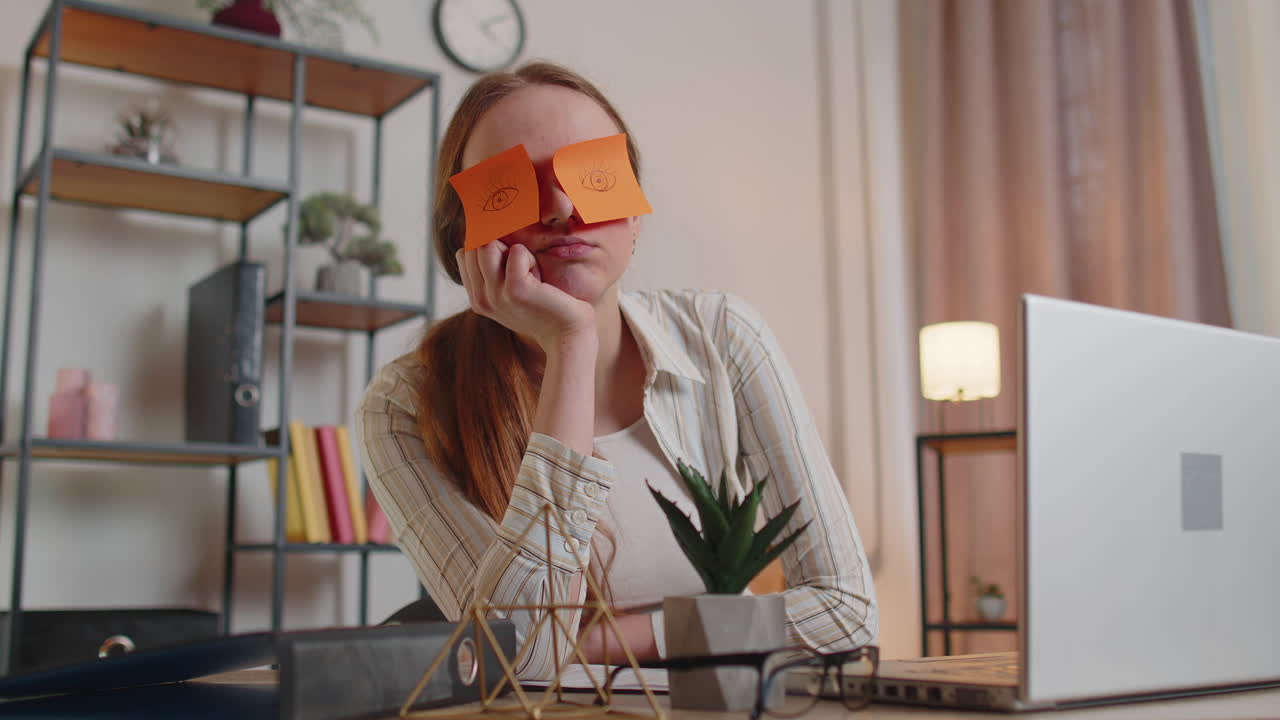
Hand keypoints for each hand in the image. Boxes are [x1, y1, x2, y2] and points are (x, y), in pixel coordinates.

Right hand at [457, 241, 596, 353]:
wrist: (566, 334)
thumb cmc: (544, 307)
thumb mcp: (510, 290)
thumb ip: (492, 270)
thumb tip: (483, 234)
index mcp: (476, 298)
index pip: (465, 253)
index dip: (489, 250)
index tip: (512, 270)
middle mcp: (480, 299)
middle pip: (475, 246)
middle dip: (502, 250)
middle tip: (525, 274)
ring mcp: (495, 295)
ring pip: (488, 245)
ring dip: (515, 253)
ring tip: (531, 275)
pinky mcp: (515, 289)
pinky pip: (517, 251)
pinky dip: (531, 258)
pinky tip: (540, 280)